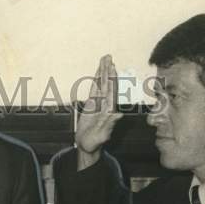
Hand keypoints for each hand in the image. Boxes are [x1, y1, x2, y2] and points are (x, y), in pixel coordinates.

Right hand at [74, 54, 123, 169]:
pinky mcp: (92, 105)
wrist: (87, 146)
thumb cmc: (94, 143)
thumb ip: (109, 124)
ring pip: (101, 85)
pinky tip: (97, 71)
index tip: (112, 68)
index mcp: (109, 110)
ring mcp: (99, 104)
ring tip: (104, 59)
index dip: (112, 79)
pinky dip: (96, 80)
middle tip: (108, 57)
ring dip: (103, 72)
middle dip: (108, 70)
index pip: (111, 91)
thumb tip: (118, 113)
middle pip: (107, 84)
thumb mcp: (102, 135)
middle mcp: (106, 105)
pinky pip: (94, 89)